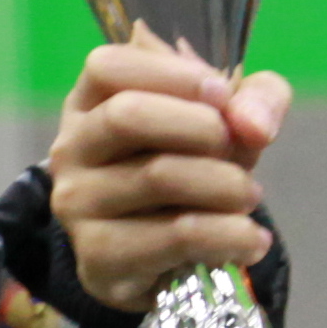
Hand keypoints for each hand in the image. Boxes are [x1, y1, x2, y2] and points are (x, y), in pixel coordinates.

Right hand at [46, 37, 290, 315]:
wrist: (163, 260)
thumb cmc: (190, 168)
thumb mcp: (227, 121)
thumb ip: (255, 98)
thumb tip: (254, 125)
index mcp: (91, 104)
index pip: (107, 67)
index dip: (172, 74)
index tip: (221, 94)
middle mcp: (71, 150)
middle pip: (127, 116)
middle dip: (202, 127)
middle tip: (238, 149)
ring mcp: (77, 206)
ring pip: (158, 176)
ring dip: (227, 185)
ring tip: (249, 197)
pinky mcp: (100, 258)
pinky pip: (177, 237)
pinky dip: (231, 236)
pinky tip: (251, 239)